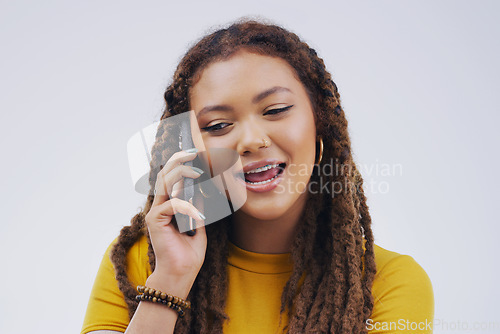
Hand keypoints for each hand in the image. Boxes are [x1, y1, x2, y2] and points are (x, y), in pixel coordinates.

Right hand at [145, 149, 206, 283]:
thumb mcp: (198, 224)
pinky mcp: (155, 220)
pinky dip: (188, 207)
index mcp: (169, 205)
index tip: (194, 153)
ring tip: (198, 173)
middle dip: (178, 160)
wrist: (181, 273)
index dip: (180, 162)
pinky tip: (199, 216)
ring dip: (181, 174)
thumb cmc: (189, 252)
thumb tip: (201, 190)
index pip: (170, 177)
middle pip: (164, 174)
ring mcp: (155, 212)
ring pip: (164, 183)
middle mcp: (160, 206)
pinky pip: (172, 205)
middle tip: (194, 152)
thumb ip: (197, 207)